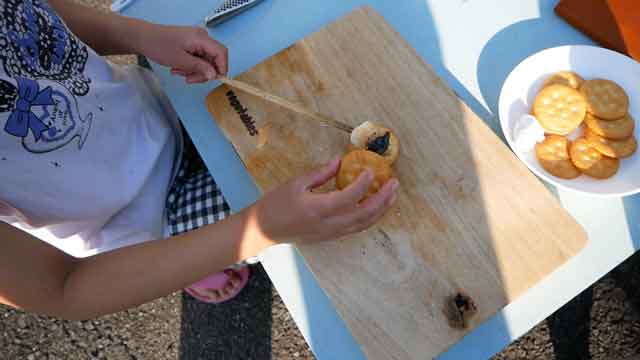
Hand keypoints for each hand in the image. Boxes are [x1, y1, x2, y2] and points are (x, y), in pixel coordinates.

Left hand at [137, 23, 227, 83]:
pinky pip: (198, 59)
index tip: (215, 80)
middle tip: (189, 80)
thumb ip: (200, 68)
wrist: (142, 38)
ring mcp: (197, 41)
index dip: (222, 68)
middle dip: (203, 72)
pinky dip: (190, 67)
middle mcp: (202, 38)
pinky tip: (178, 68)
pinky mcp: (191, 45)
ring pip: (205, 61)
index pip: (221, 53)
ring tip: (179, 72)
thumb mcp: (180, 60)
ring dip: (194, 71)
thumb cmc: (159, 46)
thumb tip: (214, 75)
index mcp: (201, 38)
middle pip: (214, 59)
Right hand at [251, 156, 398, 243]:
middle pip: (364, 214)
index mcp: (318, 209)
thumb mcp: (296, 184)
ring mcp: (331, 233)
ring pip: (364, 224)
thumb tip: (340, 161)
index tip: (371, 170)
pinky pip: (356, 228)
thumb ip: (321, 174)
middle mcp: (329, 224)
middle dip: (383, 198)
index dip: (364, 183)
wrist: (264, 230)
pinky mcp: (331, 237)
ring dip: (381, 210)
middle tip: (394, 183)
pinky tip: (376, 207)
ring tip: (392, 195)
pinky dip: (370, 218)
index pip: (349, 197)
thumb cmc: (276, 204)